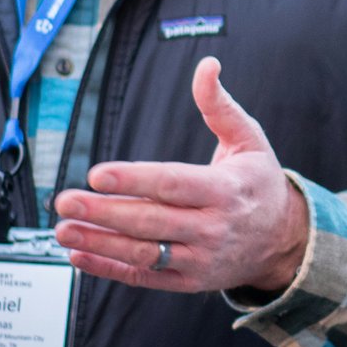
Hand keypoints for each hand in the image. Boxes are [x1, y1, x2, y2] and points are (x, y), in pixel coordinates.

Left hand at [52, 57, 311, 295]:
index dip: (134, 180)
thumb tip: (207, 66)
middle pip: (151, 220)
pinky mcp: (188, 280)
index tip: (98, 174)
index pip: (173, 184)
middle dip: (104, 212)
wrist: (283, 239)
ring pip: (143, 253)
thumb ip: (220, 105)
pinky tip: (79, 255)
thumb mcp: (249, 139)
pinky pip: (144, 277)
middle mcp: (213, 227)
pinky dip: (109, 269)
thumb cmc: (258, 183)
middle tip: (65, 200)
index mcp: (226, 190)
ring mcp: (200, 258)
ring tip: (62, 229)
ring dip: (99, 242)